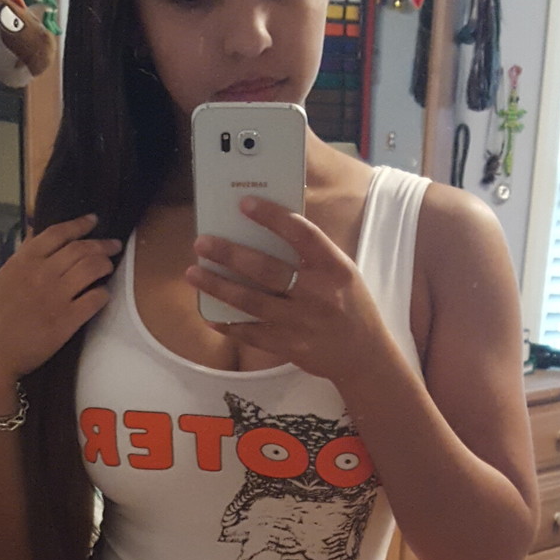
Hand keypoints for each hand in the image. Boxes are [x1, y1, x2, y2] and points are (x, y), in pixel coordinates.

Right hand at [0, 214, 120, 402]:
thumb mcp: (1, 279)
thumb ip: (23, 260)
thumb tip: (37, 239)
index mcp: (23, 260)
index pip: (58, 233)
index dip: (80, 224)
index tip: (93, 220)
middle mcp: (42, 273)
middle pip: (81, 249)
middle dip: (101, 244)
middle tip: (113, 245)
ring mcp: (57, 296)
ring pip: (92, 268)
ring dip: (105, 264)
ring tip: (110, 265)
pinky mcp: (67, 321)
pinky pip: (95, 299)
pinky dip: (104, 294)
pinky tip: (103, 294)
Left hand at [185, 196, 390, 383]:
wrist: (365, 355)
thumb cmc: (348, 305)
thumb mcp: (340, 273)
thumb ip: (310, 256)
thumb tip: (263, 233)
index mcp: (334, 268)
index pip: (301, 234)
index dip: (272, 216)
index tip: (245, 203)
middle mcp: (318, 294)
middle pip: (266, 269)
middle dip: (229, 254)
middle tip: (202, 243)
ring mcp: (302, 323)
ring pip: (252, 302)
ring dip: (218, 286)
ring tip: (194, 273)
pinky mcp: (290, 347)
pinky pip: (252, 333)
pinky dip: (229, 324)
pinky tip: (210, 313)